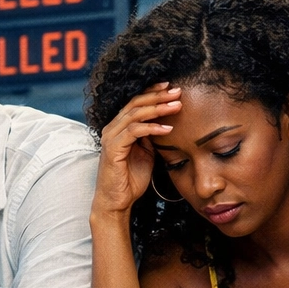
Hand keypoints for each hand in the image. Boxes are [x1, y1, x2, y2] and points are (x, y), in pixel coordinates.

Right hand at [93, 83, 181, 217]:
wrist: (117, 200)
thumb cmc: (130, 178)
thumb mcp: (146, 153)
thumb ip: (151, 137)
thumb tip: (166, 123)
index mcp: (119, 127)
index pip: (135, 102)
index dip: (152, 93)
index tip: (171, 87)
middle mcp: (112, 128)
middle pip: (135, 103)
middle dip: (158, 96)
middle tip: (177, 91)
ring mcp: (111, 137)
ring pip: (135, 114)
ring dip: (158, 108)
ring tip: (176, 105)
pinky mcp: (113, 148)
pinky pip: (134, 132)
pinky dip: (152, 128)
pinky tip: (167, 129)